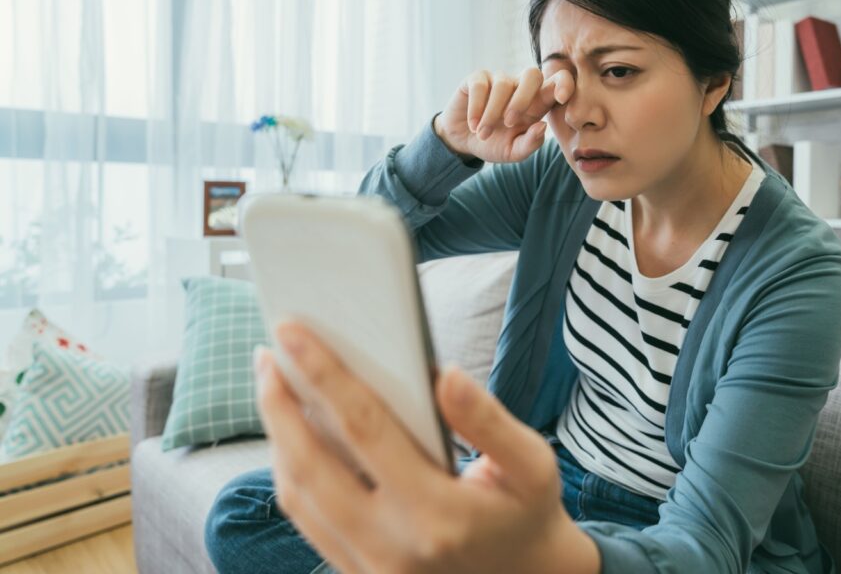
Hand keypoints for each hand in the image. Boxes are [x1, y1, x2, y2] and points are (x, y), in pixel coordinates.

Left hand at [254, 322, 599, 573]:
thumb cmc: (525, 513)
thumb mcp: (532, 465)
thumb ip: (488, 420)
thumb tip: (443, 374)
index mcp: (438, 514)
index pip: (365, 430)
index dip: (324, 375)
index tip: (292, 332)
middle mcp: (393, 547)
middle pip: (311, 467)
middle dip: (278, 406)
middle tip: (266, 355)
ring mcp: (370, 568)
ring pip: (298, 498)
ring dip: (277, 439)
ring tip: (273, 388)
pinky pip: (306, 521)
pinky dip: (290, 473)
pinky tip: (292, 438)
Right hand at [433, 67, 574, 163]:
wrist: (463, 141)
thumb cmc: (494, 144)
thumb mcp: (514, 152)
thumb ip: (530, 143)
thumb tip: (542, 126)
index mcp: (537, 103)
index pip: (557, 83)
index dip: (565, 84)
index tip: (563, 98)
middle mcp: (519, 87)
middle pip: (532, 74)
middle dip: (522, 99)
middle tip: (510, 123)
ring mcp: (498, 80)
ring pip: (503, 85)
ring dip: (493, 114)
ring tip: (484, 134)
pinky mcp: (477, 79)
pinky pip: (480, 86)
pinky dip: (476, 108)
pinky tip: (473, 125)